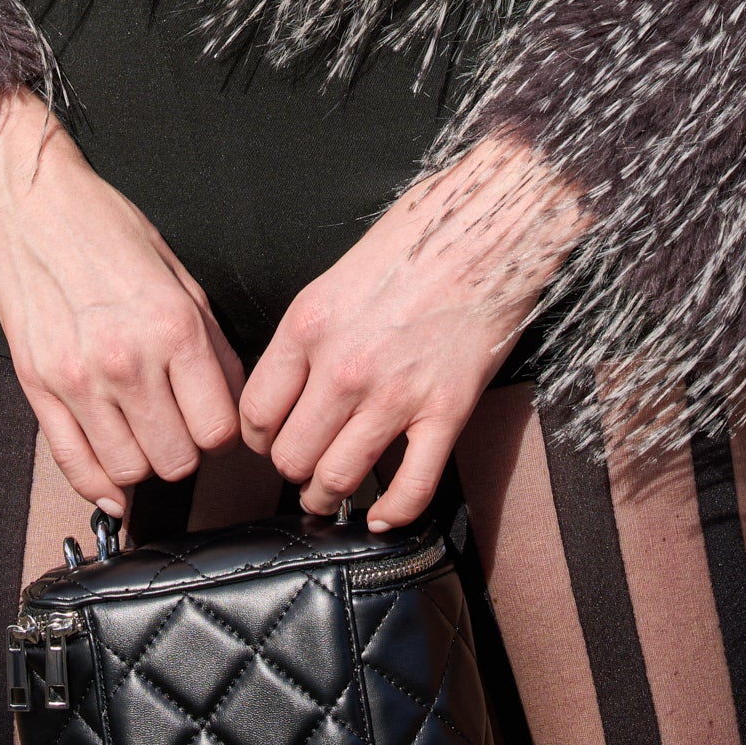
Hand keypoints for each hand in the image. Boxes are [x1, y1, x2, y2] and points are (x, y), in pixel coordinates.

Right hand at [0, 91, 243, 513]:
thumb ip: (209, 342)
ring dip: (142, 460)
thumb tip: (229, 399)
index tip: (212, 419)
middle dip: (185, 448)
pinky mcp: (38, 387)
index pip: (218, 429)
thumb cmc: (106, 228)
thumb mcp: (178, 274)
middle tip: (177, 424)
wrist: (32, 205)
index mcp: (173, 327)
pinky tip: (110, 475)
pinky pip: (73, 464)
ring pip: (129, 471)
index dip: (222, 431)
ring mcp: (77, 379)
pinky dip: (96, 482)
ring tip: (141, 431)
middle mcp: (127, 360)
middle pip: (177, 460)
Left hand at [237, 136, 589, 528]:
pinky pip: (411, 488)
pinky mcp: (446, 412)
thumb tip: (292, 384)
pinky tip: (383, 517)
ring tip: (332, 497)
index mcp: (309, 325)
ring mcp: (395, 394)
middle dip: (293, 471)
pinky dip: (393, 514)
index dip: (259, 438)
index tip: (272, 440)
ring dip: (329, 498)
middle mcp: (343, 366)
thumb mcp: (337, 276)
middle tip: (304, 468)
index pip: (256, 413)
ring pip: (338, 480)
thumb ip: (310, 333)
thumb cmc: (417, 238)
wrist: (489, 227)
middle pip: (291, 457)